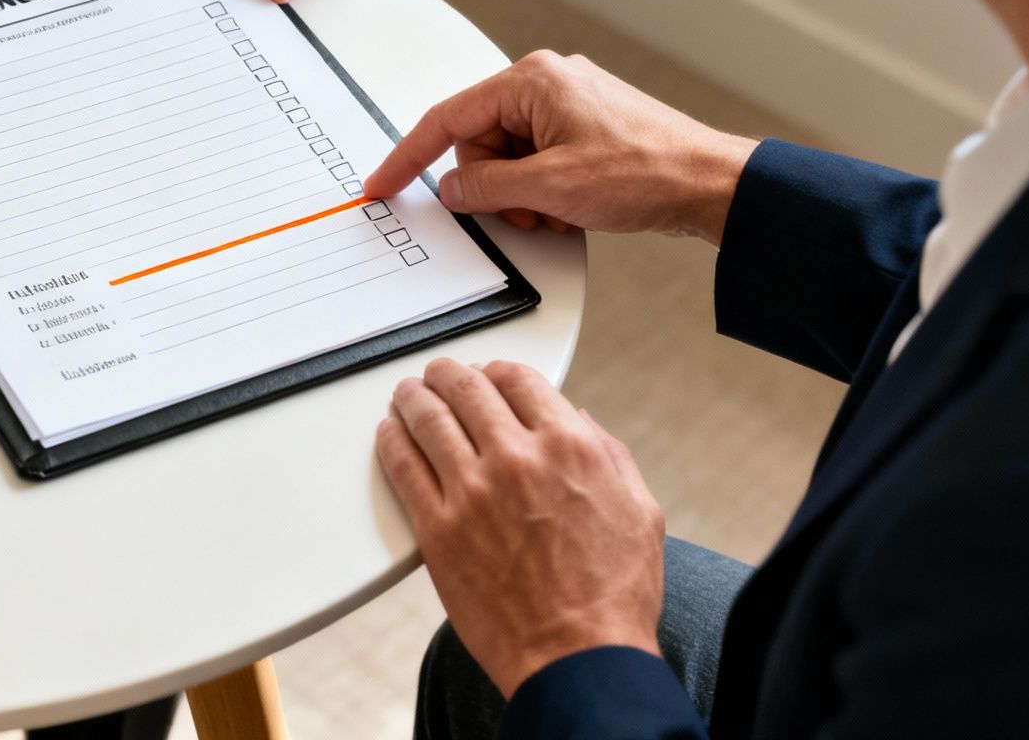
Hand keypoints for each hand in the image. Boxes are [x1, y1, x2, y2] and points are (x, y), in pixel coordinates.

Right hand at [364, 51, 758, 244]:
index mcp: (532, 80)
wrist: (711, 184)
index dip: (410, 157)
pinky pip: (539, 161)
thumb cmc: (647, 172)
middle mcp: (547, 83)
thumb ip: (487, 188)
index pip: (448, 119)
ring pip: (509, 158)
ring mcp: (568, 104)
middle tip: (529, 210)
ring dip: (524, 195)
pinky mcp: (585, 128)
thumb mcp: (550, 188)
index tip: (383, 184)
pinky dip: (547, 191)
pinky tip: (577, 206)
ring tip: (562, 210)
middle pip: (480, 142)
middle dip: (495, 186)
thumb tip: (453, 190)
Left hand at [377, 359, 665, 695]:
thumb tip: (580, 421)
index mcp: (569, 447)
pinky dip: (391, 442)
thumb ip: (608, 456)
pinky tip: (389, 434)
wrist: (577, 658)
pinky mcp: (437, 530)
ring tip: (407, 394)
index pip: (519, 380)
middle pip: (467, 390)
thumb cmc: (613, 597)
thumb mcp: (639, 511)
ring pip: (428, 421)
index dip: (497, 370)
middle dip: (448, 375)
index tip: (487, 374)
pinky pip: (403, 469)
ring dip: (413, 399)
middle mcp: (517, 459)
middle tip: (437, 374)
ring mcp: (472, 492)